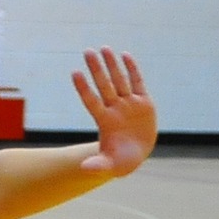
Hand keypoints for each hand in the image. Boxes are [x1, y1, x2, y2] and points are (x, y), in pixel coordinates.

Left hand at [71, 48, 155, 175]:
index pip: (92, 101)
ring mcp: (129, 104)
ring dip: (112, 65)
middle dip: (96, 69)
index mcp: (105, 121)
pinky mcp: (143, 102)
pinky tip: (125, 55)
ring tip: (104, 48)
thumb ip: (97, 165)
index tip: (75, 73)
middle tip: (87, 51)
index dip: (84, 88)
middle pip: (104, 85)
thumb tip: (84, 170)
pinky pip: (137, 82)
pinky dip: (132, 69)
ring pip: (119, 80)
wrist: (135, 155)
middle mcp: (115, 109)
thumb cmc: (120, 161)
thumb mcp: (110, 166)